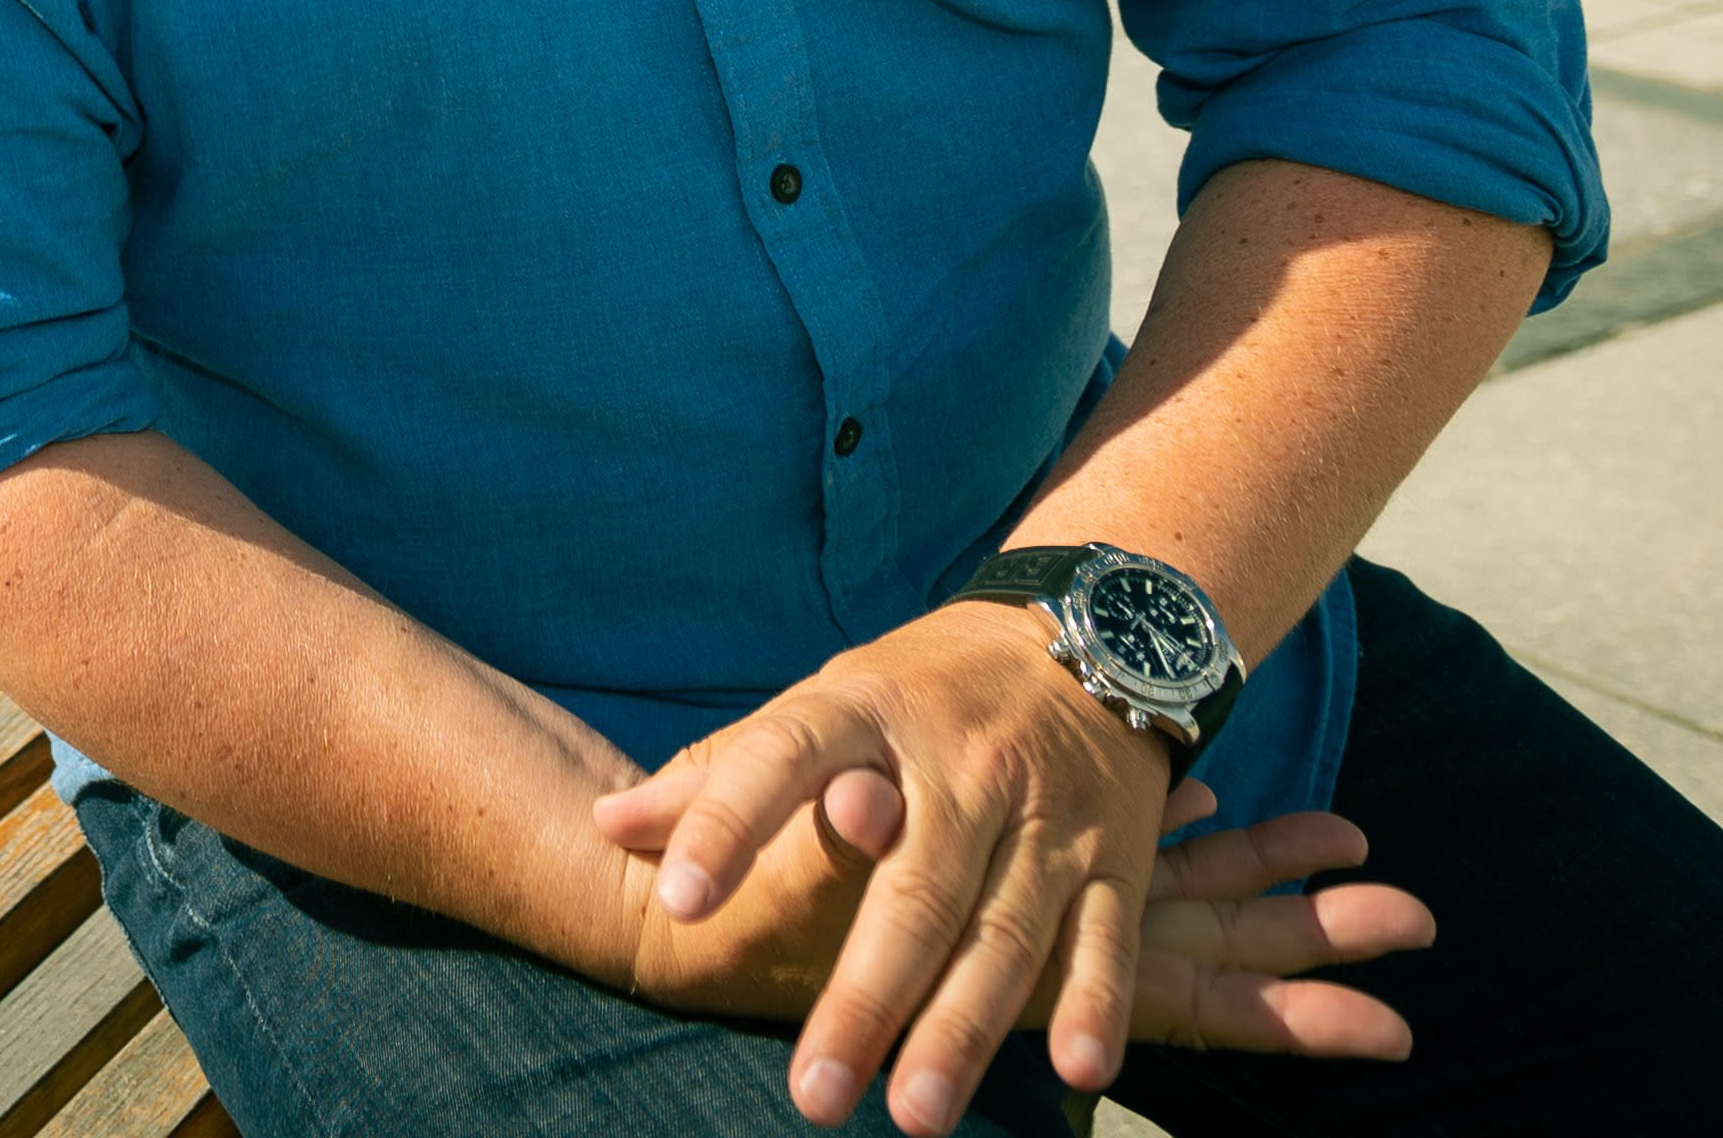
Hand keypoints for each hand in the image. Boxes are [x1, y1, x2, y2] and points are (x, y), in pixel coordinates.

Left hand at [593, 607, 1421, 1128]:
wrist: (1085, 633)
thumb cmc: (920, 691)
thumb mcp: (819, 702)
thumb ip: (717, 773)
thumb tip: (605, 826)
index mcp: (861, 709)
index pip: (779, 760)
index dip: (727, 825)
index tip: (676, 904)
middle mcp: (957, 764)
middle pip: (908, 890)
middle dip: (862, 996)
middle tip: (810, 1095)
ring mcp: (1043, 812)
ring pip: (1003, 931)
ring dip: (961, 1028)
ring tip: (913, 1113)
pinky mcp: (1117, 852)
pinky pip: (1109, 936)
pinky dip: (1097, 1003)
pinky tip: (1077, 1070)